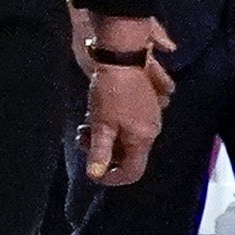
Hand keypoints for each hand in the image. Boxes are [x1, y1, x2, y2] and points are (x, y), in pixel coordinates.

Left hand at [79, 50, 167, 185]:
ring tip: (87, 124)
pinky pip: (130, 125)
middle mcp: (151, 130)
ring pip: (127, 139)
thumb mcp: (101, 124)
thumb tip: (95, 174)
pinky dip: (113, 126)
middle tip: (83, 138)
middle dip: (104, 153)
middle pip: (129, 156)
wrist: (122, 56)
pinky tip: (99, 114)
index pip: (132, 172)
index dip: (112, 178)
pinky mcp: (146, 104)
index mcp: (143, 138)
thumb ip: (99, 152)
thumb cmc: (111, 91)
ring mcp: (151, 116)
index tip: (93, 171)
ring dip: (106, 138)